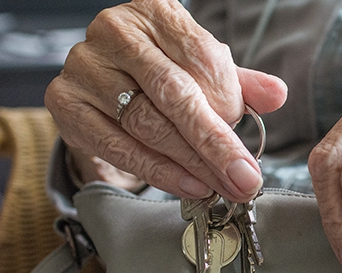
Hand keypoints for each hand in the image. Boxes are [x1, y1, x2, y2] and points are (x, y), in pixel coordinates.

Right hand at [45, 0, 286, 201]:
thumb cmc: (165, 70)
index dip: (229, 104)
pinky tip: (188, 184)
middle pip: (174, 95)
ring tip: (221, 186)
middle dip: (215, 144)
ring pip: (146, 124)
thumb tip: (277, 94)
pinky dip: (157, 171)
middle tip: (243, 179)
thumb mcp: (205, 70)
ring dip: (190, 163)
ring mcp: (85, 66)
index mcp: (157, 13)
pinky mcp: (65, 102)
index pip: (201, 58)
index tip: (249, 143)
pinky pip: (116, 146)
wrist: (109, 77)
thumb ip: (240, 83)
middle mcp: (116, 32)